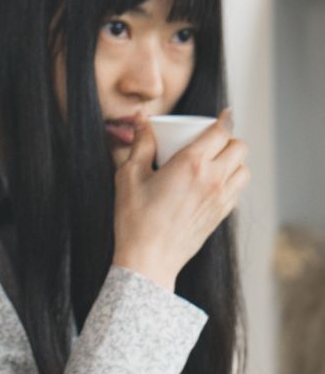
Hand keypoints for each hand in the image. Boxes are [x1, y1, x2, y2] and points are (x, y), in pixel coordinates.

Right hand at [112, 112, 249, 290]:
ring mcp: (221, 198)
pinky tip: (211, 184)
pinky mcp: (221, 215)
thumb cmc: (135, 219)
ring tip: (214, 162)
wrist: (148, 259)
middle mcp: (213, 179)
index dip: (225, 119)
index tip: (223, 114)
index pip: (221, 131)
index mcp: (191, 164)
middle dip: (228, 139)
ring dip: (233, 160)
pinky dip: (230, 181)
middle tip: (211, 140)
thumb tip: (141, 119)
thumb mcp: (129, 176)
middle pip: (239, 147)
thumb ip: (140, 144)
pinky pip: (237, 190)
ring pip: (244, 169)